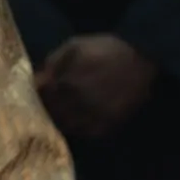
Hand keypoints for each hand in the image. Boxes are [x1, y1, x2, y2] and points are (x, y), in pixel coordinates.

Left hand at [38, 34, 155, 139]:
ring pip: (70, 127)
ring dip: (63, 121)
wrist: (140, 56)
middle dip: (48, 108)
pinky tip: (79, 121)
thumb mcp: (75, 46)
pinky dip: (82, 130)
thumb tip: (38, 79)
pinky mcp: (112, 122)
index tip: (39, 92)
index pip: (43, 96)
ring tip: (63, 113)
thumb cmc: (105, 48)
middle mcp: (80, 103)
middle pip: (54, 113)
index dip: (39, 94)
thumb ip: (54, 62)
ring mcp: (96, 115)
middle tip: (49, 104)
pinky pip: (90, 133)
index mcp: (68, 83)